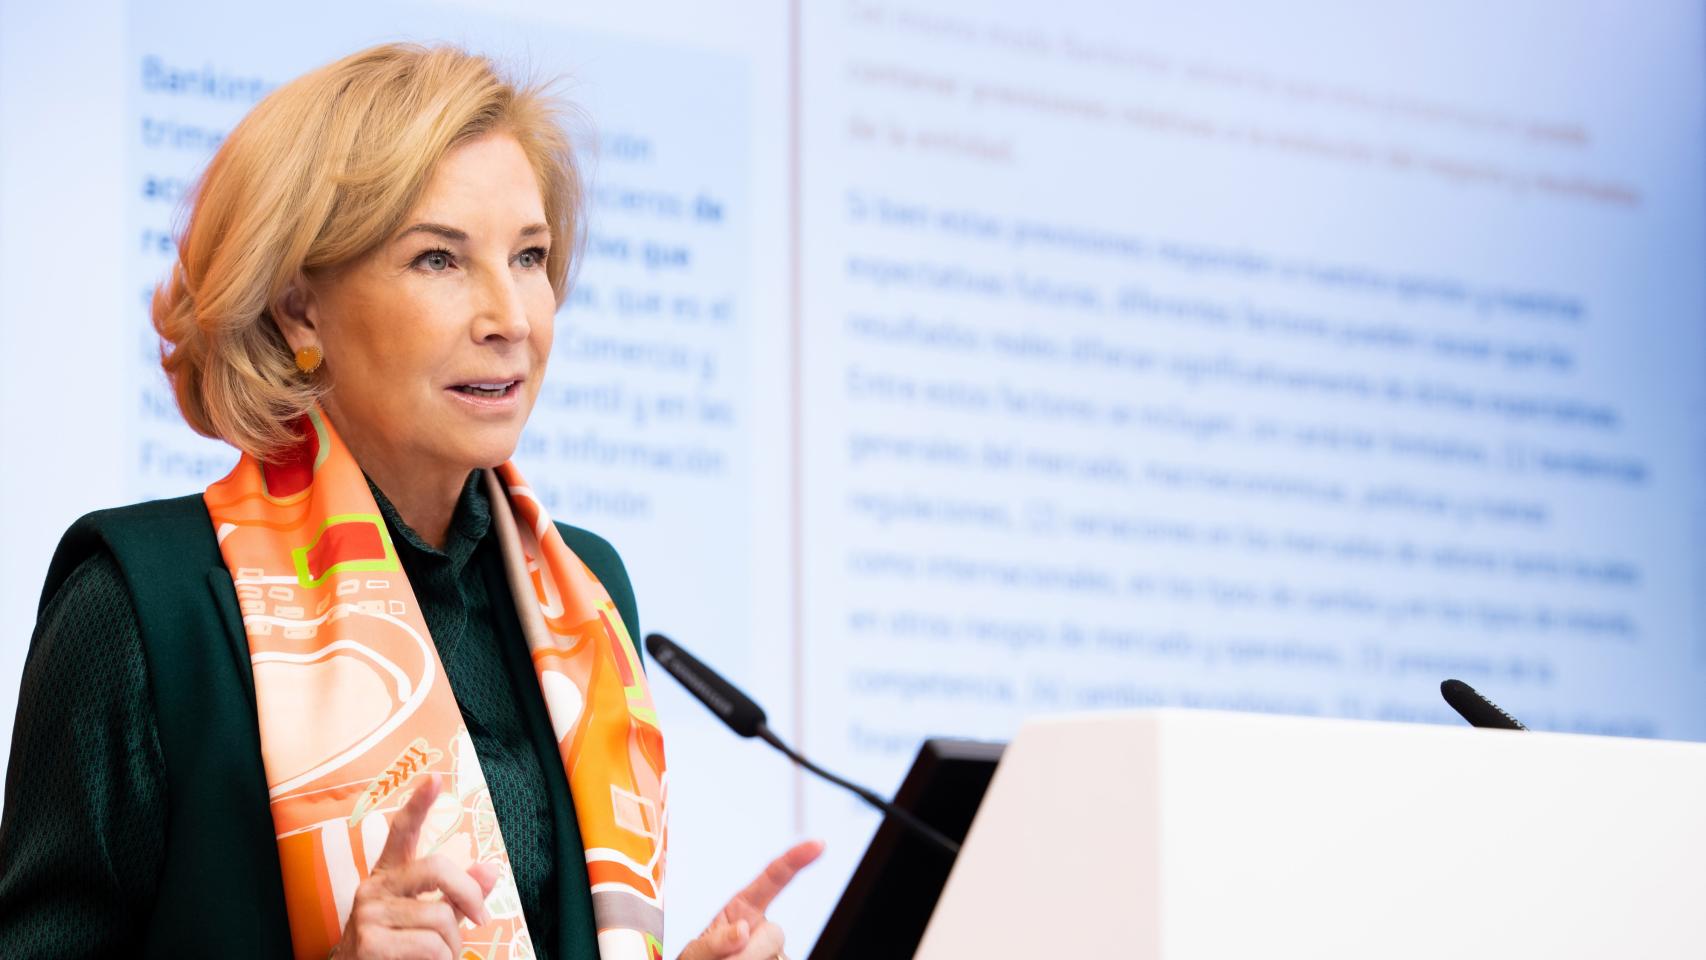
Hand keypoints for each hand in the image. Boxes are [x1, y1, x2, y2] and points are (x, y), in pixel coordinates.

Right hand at [333, 774, 501, 959]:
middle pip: (436, 868)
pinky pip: (430, 946)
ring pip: (439, 917)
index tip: (435, 777)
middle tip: (480, 919)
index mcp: (387, 877)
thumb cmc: (395, 951)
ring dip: (453, 946)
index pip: (401, 832)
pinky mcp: (369, 944)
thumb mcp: (425, 918)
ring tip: (442, 956)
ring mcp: (367, 914)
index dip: (418, 804)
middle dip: (468, 894)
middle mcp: (373, 888)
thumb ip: (456, 894)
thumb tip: (490, 868)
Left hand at [678, 840, 824, 959]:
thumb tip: (742, 930)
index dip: (795, 859)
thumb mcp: (697, 951)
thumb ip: (715, 941)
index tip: (818, 844)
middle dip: (749, 952)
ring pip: (775, 954)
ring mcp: (773, 949)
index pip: (773, 878)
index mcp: (743, 908)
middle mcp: (762, 927)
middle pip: (775, 934)